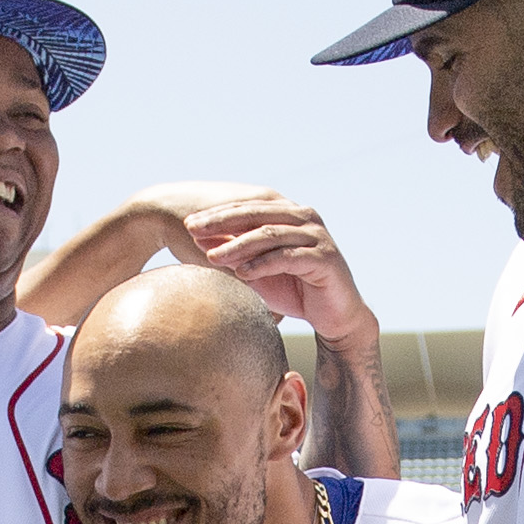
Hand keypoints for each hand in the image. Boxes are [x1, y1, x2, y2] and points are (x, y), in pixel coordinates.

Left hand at [170, 192, 374, 353]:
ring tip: (212, 257)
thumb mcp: (258, 271)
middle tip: (193, 231)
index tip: (188, 224)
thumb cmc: (296, 291)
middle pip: (256, 214)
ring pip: (270, 234)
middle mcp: (304, 217)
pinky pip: (287, 257)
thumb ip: (236, 255)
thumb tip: (201, 242)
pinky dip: (262, 264)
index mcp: (289, 213)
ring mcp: (316, 235)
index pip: (248, 208)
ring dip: (238, 245)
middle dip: (222, 222)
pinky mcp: (324, 257)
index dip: (217, 215)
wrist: (336, 316)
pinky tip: (241, 273)